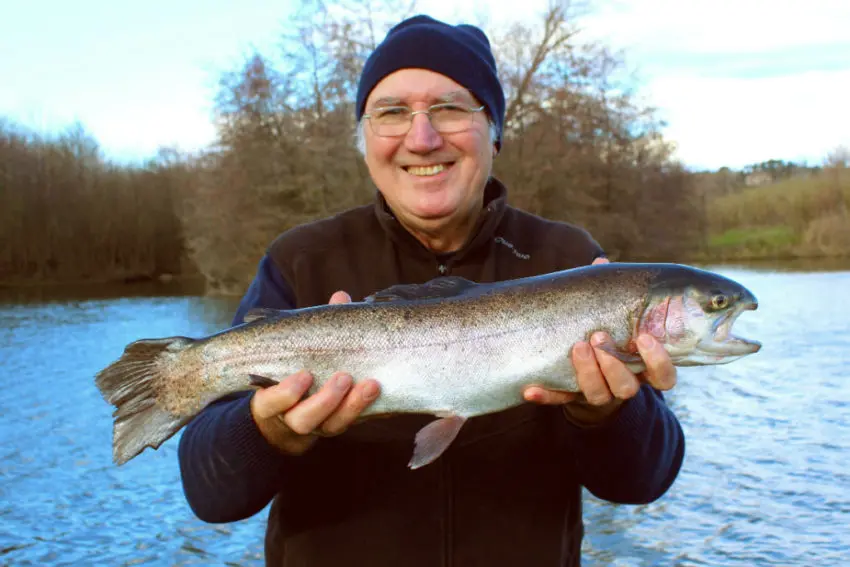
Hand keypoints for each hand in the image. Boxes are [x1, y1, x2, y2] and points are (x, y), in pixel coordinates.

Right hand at [249, 291, 380, 454]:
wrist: (300, 405)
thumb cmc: (298, 368)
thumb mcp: (301, 351)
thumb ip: (318, 326)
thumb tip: (341, 297)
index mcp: (273, 399)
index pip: (271, 402)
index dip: (285, 394)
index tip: (303, 375)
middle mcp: (292, 417)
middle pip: (303, 420)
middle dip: (324, 401)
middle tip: (343, 376)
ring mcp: (317, 426)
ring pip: (331, 426)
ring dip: (351, 407)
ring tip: (370, 385)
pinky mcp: (337, 426)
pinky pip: (350, 424)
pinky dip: (364, 410)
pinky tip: (377, 392)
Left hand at [523, 257, 676, 423]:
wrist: (588, 375)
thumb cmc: (607, 334)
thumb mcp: (612, 317)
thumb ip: (611, 294)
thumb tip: (600, 260)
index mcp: (642, 367)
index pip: (663, 376)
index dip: (658, 361)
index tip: (643, 337)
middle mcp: (625, 384)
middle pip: (627, 386)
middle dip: (613, 363)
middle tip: (598, 336)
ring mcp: (599, 394)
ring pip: (599, 395)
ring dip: (588, 372)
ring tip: (576, 346)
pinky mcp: (572, 399)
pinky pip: (559, 400)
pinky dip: (546, 396)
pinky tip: (530, 389)